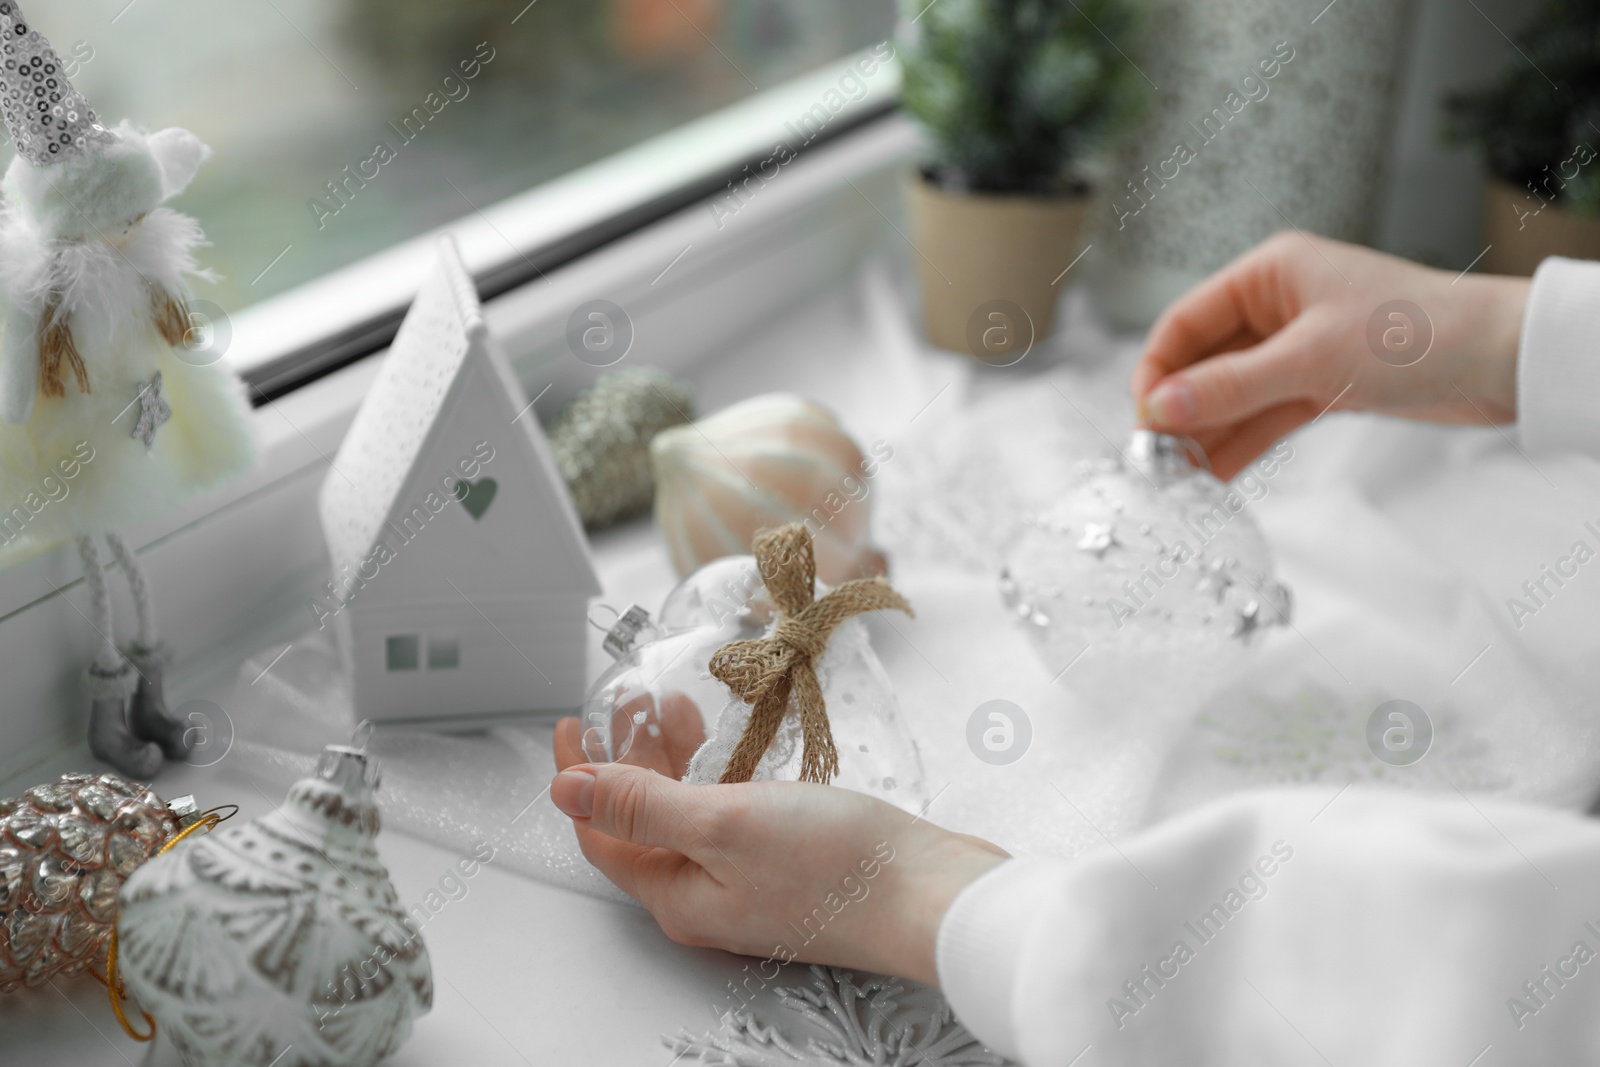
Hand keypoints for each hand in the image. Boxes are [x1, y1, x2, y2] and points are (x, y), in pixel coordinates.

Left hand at [551, 716, 1007, 984]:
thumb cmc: (836, 868)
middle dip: (628, 759)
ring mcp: (751, 880)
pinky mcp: (790, 863)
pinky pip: (734, 813)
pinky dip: (721, 770)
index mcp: (678, 894)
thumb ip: (643, 806)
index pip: (603, 834)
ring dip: (675, 759)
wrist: (931, 897)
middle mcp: (708, 894)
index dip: (580, 777)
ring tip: (673, 705)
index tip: (573, 722)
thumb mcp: (723, 823)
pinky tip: (736, 740)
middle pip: (644, 823)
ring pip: (690, 813)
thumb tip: (566, 789)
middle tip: (628, 701)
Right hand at [1131, 232, 1529, 479]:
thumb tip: (1160, 408)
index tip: (1144, 421)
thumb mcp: (1312, 360)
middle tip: (1158, 460)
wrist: (1500, 359)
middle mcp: (1278, 305)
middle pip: (1204, 361)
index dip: (1157, 371)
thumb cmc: (1416, 333)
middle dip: (1180, 409)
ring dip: (1208, 433)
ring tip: (1181, 479)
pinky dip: (1242, 442)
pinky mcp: (1322, 383)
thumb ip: (1232, 386)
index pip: (1186, 321)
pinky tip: (1215, 476)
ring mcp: (1299, 346)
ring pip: (1233, 393)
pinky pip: (1265, 414)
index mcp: (1269, 273)